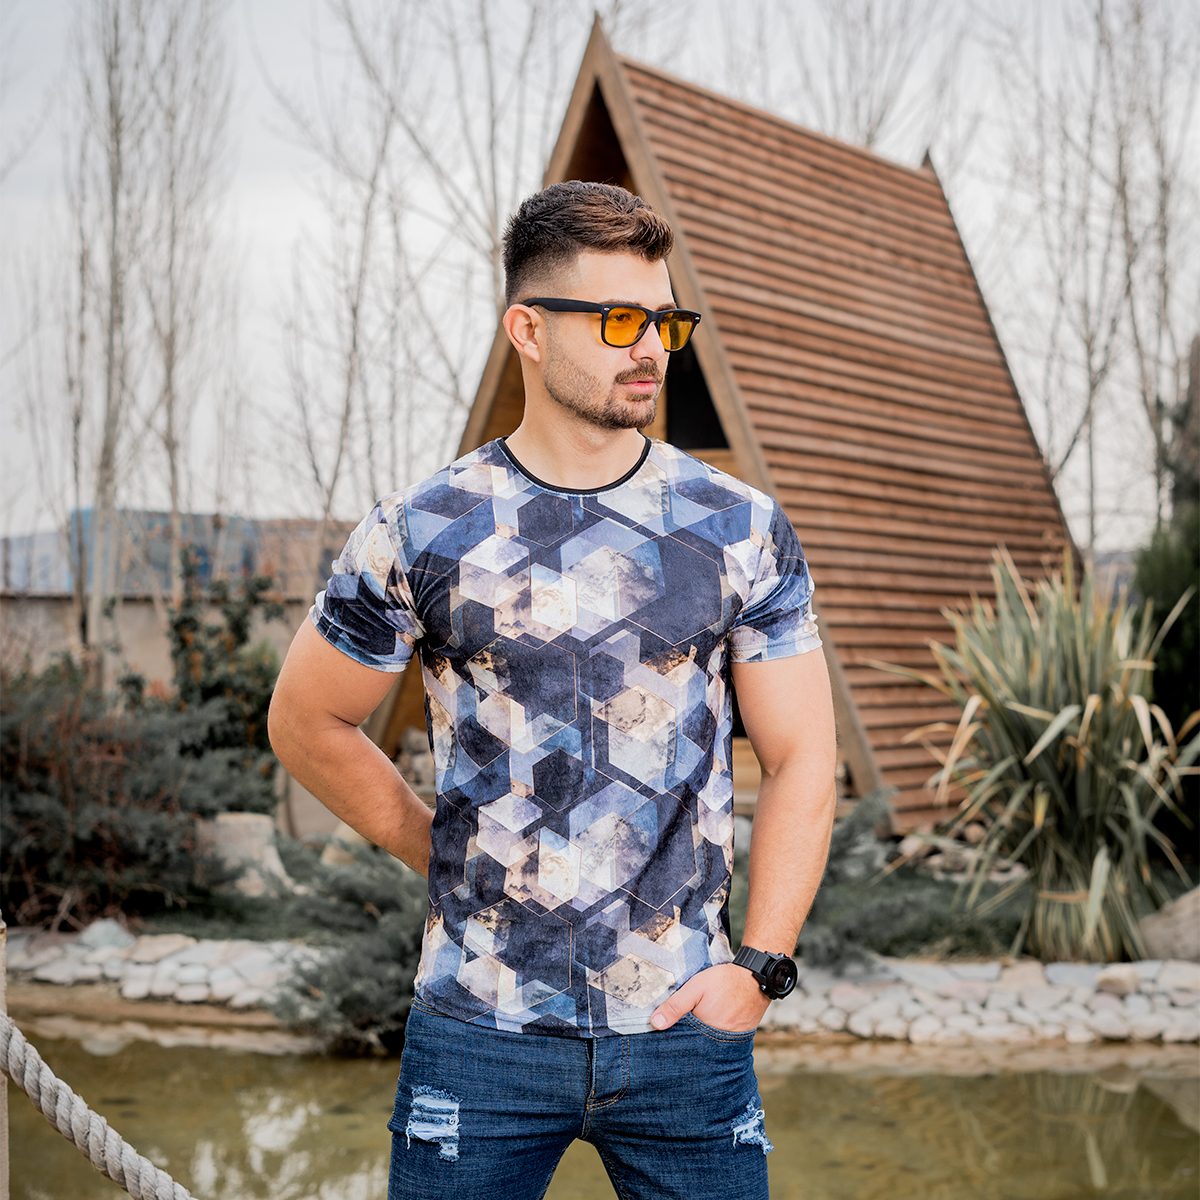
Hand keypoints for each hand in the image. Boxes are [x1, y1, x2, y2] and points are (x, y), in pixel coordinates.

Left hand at [650, 963, 770, 1032]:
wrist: (755, 978)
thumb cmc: (725, 982)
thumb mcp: (695, 988)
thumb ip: (676, 1005)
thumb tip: (655, 1023)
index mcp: (705, 1031)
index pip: (683, 1044)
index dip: (672, 1040)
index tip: (661, 1039)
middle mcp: (718, 1042)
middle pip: (695, 1046)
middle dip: (685, 1041)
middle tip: (673, 1035)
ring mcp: (730, 1041)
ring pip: (707, 1044)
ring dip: (698, 1039)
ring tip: (690, 1029)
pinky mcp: (738, 1038)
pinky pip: (721, 1041)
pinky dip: (712, 1035)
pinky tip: (708, 1025)